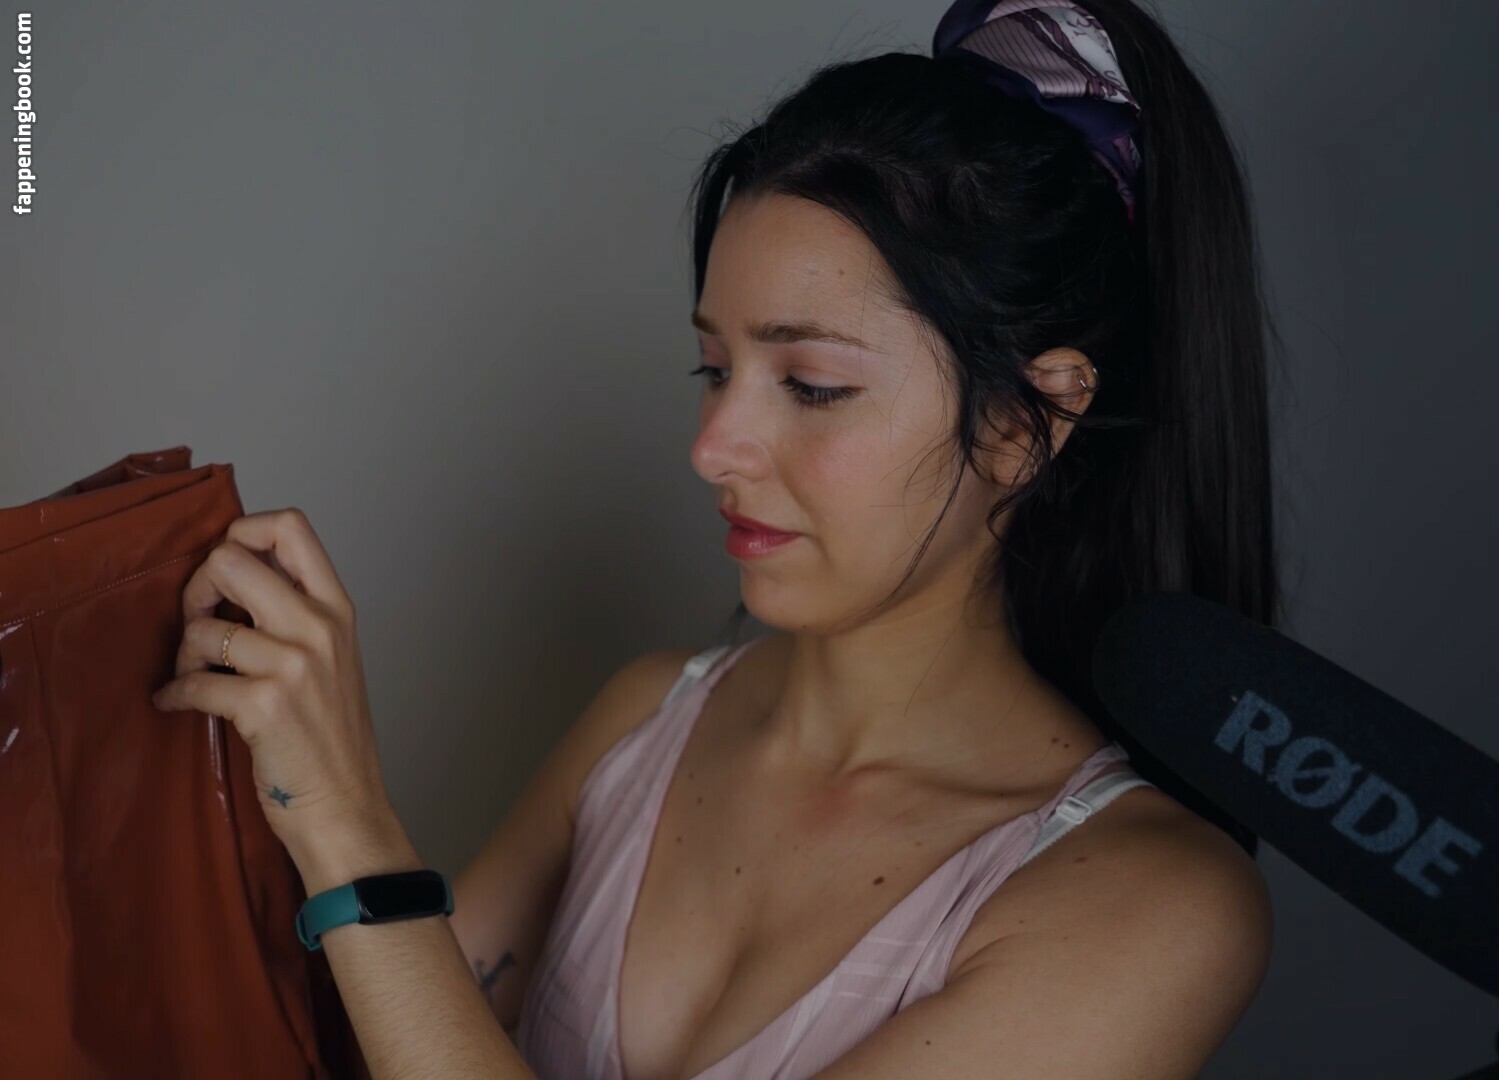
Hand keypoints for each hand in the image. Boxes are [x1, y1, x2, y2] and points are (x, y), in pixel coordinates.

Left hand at [151, 507, 392, 863]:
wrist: (346, 808)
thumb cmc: (333, 739)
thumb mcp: (332, 660)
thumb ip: (297, 614)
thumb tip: (232, 575)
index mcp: (337, 610)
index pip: (291, 527)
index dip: (242, 533)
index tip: (227, 571)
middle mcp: (319, 628)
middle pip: (232, 559)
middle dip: (197, 588)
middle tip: (200, 622)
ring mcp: (294, 665)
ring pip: (203, 625)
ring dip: (183, 654)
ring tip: (193, 676)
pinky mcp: (264, 706)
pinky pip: (193, 681)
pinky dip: (174, 694)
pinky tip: (179, 704)